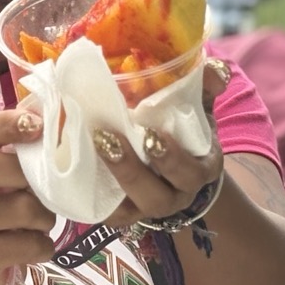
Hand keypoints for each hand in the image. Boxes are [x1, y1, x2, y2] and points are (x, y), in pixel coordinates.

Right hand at [0, 108, 56, 284]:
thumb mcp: (1, 178)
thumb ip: (19, 150)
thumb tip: (59, 117)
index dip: (9, 124)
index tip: (39, 125)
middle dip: (27, 175)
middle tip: (44, 189)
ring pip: (19, 209)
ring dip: (44, 217)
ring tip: (38, 222)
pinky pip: (27, 244)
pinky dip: (42, 246)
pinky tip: (32, 247)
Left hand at [94, 57, 230, 228]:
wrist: (173, 166)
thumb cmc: (184, 132)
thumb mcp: (198, 109)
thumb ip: (205, 87)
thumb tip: (213, 69)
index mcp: (198, 171)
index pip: (191, 173)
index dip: (172, 158)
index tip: (151, 133)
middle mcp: (174, 196)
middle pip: (157, 197)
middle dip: (132, 170)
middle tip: (109, 138)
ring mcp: (144, 208)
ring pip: (127, 210)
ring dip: (103, 183)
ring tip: (89, 152)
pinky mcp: (120, 214)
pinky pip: (103, 214)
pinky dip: (86, 197)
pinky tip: (71, 172)